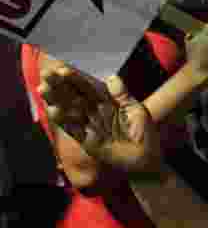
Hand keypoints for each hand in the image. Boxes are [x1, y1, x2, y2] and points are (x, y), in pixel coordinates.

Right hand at [38, 70, 164, 178]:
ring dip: (56, 99)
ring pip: (69, 110)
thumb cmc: (143, 133)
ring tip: (43, 88)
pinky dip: (62, 120)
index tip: (63, 68)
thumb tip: (111, 77)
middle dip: (60, 85)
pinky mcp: (86, 140)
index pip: (89, 87)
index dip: (76, 78)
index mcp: (107, 101)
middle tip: (46, 74)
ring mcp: (89, 125)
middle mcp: (95, 111)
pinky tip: (52, 110)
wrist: (145, 159)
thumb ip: (123, 95)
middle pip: (75, 95)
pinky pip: (72, 128)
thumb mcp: (136, 110)